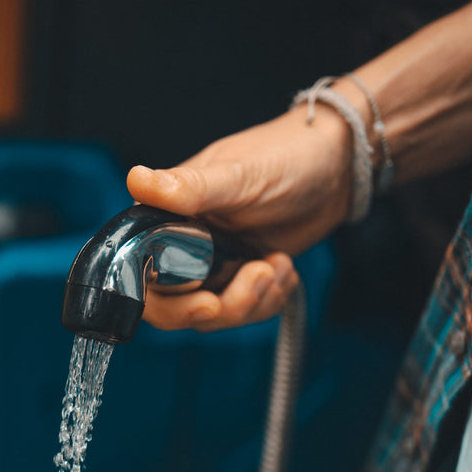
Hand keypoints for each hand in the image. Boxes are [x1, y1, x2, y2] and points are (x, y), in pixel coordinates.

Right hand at [128, 106, 351, 331]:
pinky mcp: (239, 278)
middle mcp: (180, 246)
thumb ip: (189, 188)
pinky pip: (243, 312)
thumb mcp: (238, 175)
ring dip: (252, 301)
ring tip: (278, 265)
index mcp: (165, 219)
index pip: (140, 277)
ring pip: (213, 316)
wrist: (337, 167)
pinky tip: (284, 268)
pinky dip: (268, 299)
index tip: (208, 303)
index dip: (170, 304)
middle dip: (222, 308)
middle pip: (176, 309)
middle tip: (257, 279)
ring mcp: (211, 265)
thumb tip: (135, 180)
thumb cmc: (285, 155)